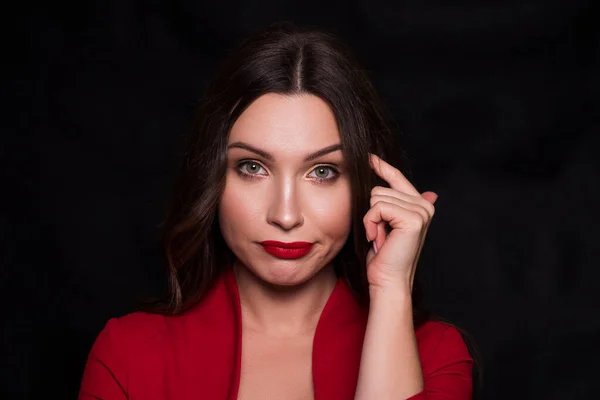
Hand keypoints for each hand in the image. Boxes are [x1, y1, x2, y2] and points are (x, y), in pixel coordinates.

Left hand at [363, 154, 437, 294]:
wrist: (388, 280)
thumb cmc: (383, 256)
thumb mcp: (385, 224)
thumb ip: (393, 204)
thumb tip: (410, 190)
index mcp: (420, 204)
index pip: (397, 177)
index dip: (381, 166)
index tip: (368, 156)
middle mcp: (424, 205)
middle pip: (380, 188)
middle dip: (371, 212)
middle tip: (379, 234)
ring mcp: (421, 211)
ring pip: (377, 197)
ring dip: (370, 219)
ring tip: (380, 237)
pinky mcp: (413, 218)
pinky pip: (377, 207)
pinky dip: (371, 223)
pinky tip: (378, 238)